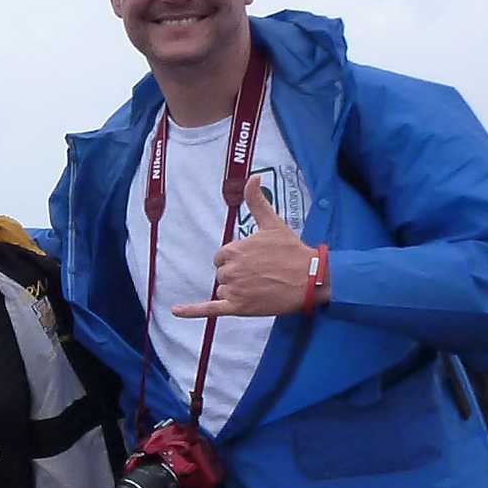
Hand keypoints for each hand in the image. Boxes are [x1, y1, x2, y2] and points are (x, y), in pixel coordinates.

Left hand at [170, 183, 317, 320]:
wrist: (312, 278)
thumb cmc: (292, 250)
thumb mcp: (272, 222)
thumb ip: (257, 201)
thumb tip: (253, 177)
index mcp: (234, 249)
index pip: (222, 257)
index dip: (237, 259)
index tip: (256, 260)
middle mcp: (231, 269)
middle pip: (222, 273)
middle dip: (237, 274)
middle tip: (262, 274)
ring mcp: (235, 289)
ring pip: (223, 290)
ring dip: (237, 290)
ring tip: (261, 286)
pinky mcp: (239, 307)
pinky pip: (209, 309)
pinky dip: (191, 311)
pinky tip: (175, 311)